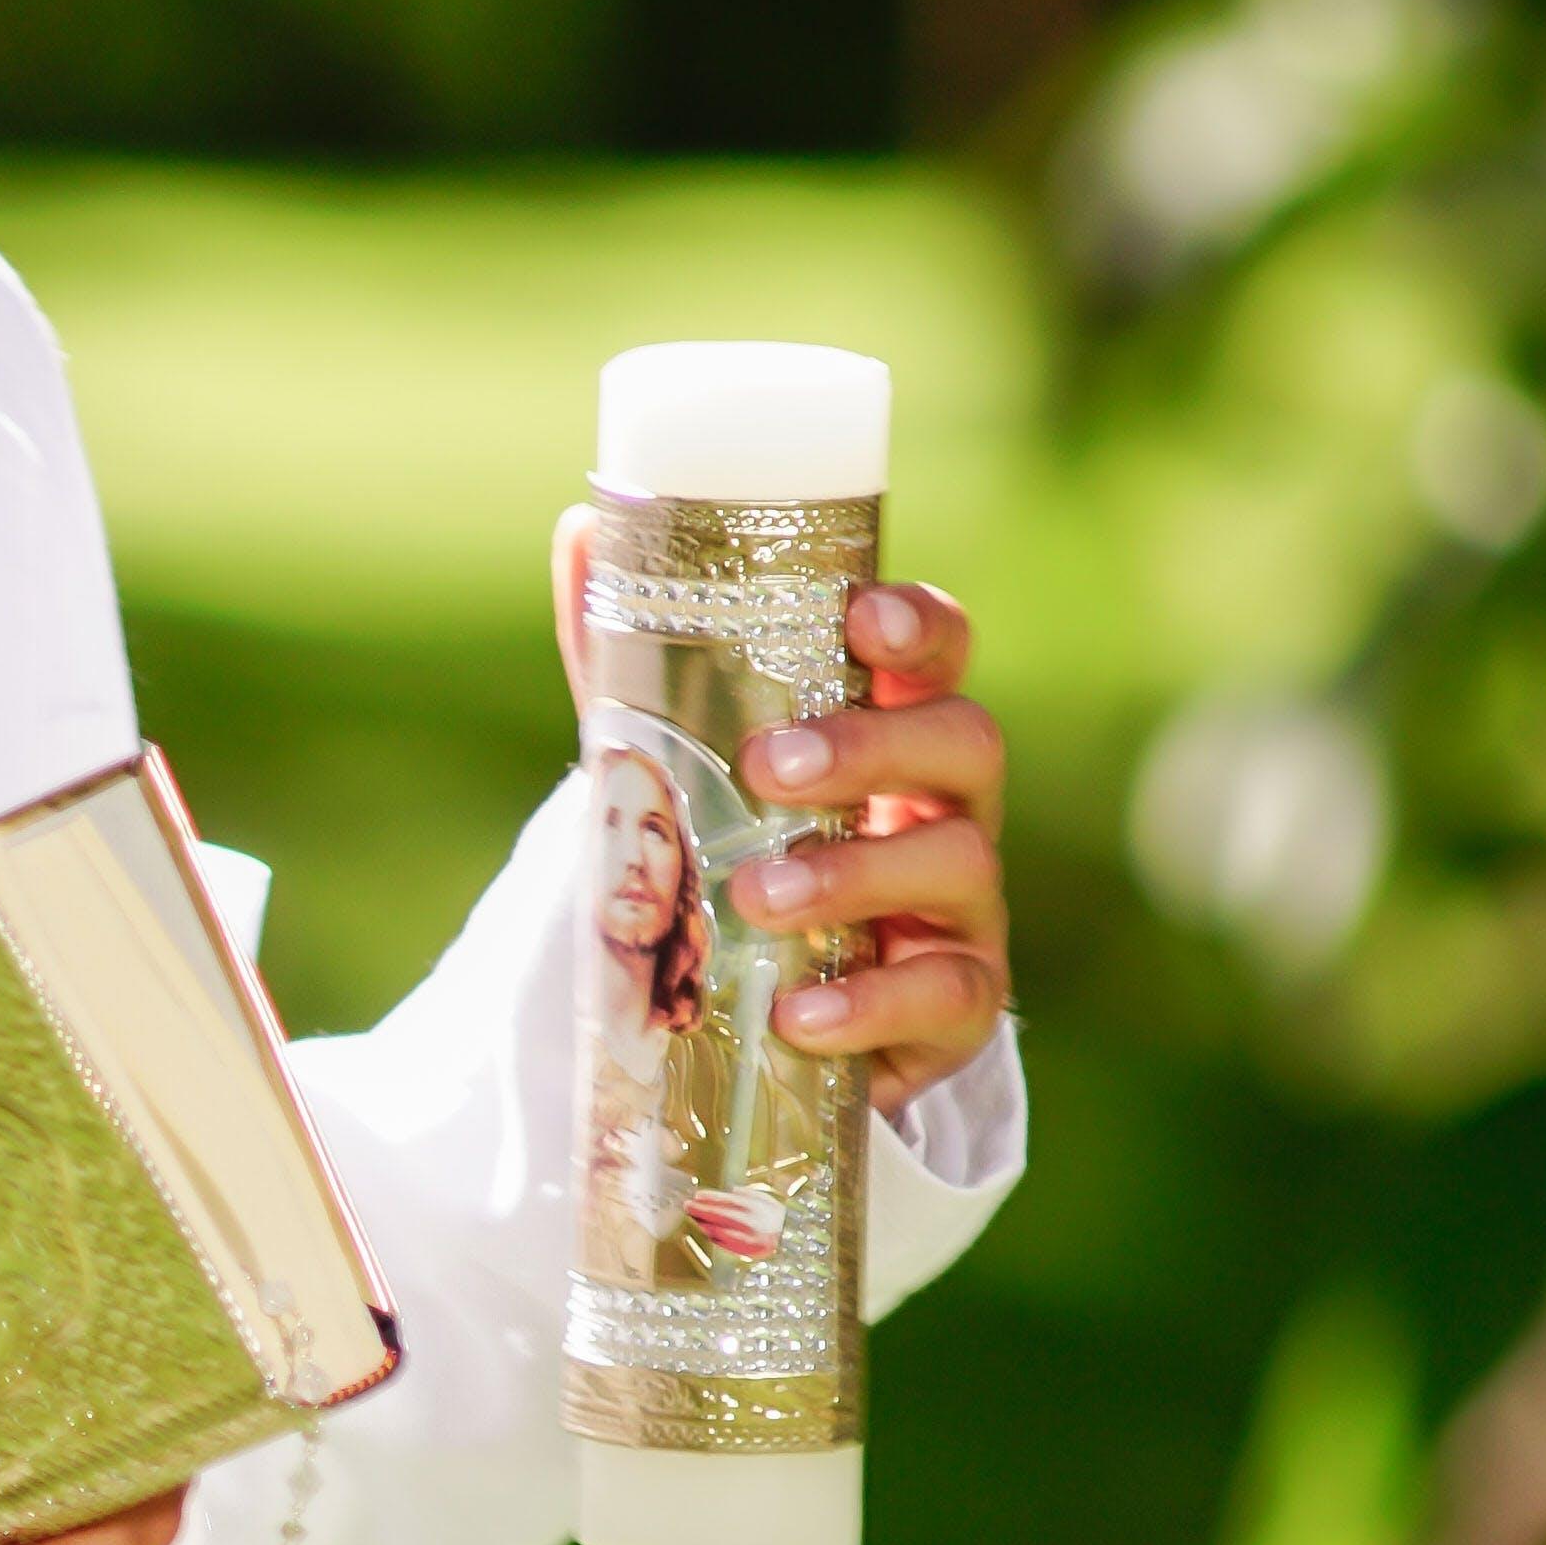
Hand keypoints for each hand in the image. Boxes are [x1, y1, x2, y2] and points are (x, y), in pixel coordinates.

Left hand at [553, 527, 1010, 1113]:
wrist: (777, 1002)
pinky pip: (945, 995)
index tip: (863, 619)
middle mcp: (947, 805)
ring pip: (959, 863)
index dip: (919, 626)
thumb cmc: (745, 849)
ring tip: (756, 895)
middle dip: (872, 746)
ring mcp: (963, 905)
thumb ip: (635, 658)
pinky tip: (800, 1014)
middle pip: (965, 742)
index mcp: (892, 727)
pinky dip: (870, 1006)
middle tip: (769, 765)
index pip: (938, 653)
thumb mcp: (683, 757)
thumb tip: (580, 530)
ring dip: (854, 875)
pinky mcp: (956, 1002)